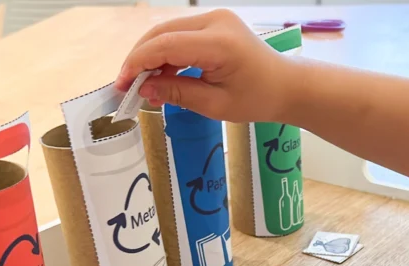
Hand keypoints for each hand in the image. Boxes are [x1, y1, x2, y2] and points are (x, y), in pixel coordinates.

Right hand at [115, 10, 294, 122]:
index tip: (122, 85)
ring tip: (143, 86)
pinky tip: (161, 76)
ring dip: (151, 56)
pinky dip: (166, 53)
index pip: (166, 45)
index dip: (138, 63)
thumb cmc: (257, 99)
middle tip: (126, 87)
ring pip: (168, 32)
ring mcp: (215, 18)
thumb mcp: (215, 105)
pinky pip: (181, 34)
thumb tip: (143, 88)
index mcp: (219, 43)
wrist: (286, 85)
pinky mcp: (214, 22)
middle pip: (162, 33)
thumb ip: (178, 93)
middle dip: (139, 59)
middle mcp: (216, 21)